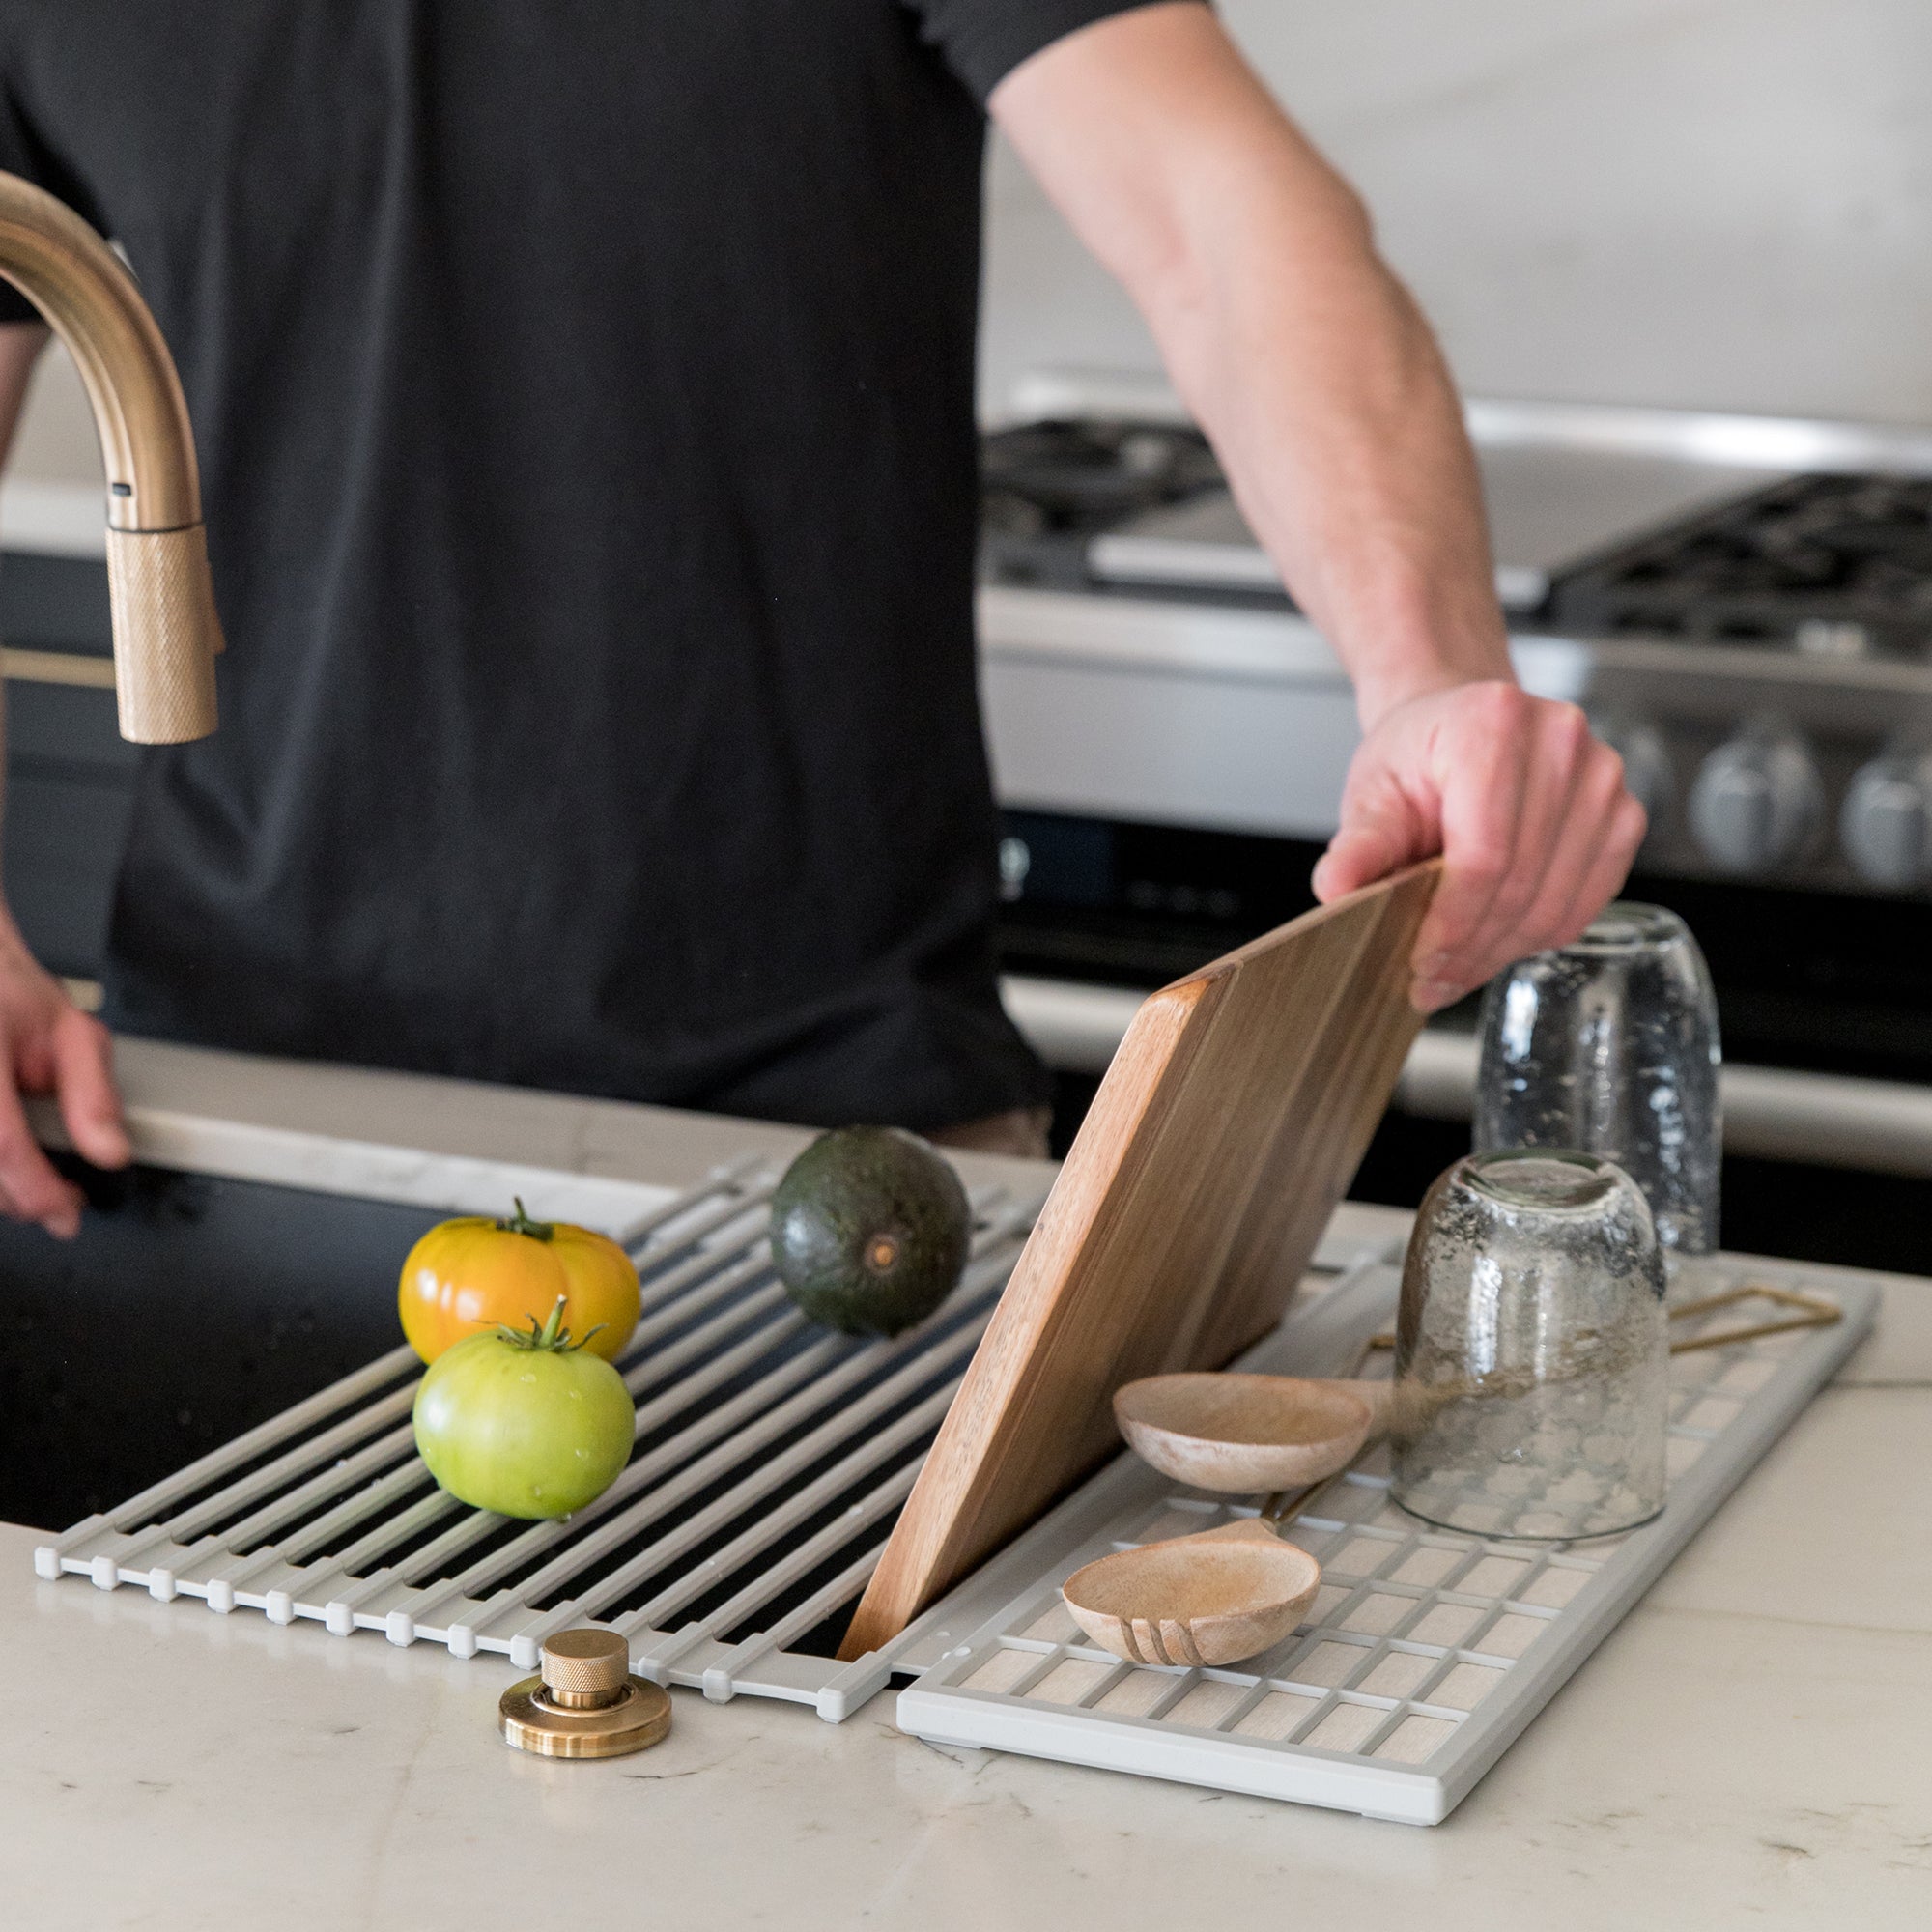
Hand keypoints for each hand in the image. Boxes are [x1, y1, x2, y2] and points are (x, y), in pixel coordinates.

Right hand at [0, 915, 129, 1235]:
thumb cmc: (12, 998)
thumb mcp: (73, 1033)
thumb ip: (93, 1094)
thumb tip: (112, 1151)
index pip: (2, 1141)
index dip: (35, 1187)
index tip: (65, 1214)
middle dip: (24, 1197)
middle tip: (64, 1203)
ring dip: (3, 1190)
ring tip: (40, 1186)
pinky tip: (12, 1168)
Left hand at [1311, 681, 1646, 1011]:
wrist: (1460, 726)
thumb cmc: (1417, 757)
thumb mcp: (1373, 792)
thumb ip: (1359, 845)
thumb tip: (1336, 891)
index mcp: (1492, 724)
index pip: (1484, 853)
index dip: (1452, 922)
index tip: (1419, 962)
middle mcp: (1560, 742)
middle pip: (1522, 882)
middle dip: (1472, 948)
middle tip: (1430, 983)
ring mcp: (1603, 777)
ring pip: (1557, 900)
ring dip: (1503, 950)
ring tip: (1456, 971)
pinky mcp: (1625, 814)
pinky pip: (1587, 900)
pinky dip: (1540, 935)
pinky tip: (1497, 945)